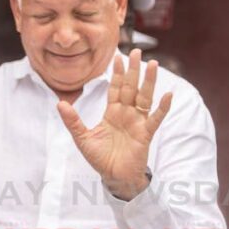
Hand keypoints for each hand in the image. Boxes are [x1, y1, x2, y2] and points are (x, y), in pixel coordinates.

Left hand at [57, 50, 172, 199]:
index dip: (117, 73)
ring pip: (145, 97)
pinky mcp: (146, 133)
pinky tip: (167, 94)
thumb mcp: (82, 137)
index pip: (116, 89)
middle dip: (134, 70)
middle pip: (131, 88)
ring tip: (153, 64)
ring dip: (149, 82)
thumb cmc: (100, 157)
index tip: (118, 56)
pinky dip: (162, 107)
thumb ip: (72, 120)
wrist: (113, 176)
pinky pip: (155, 118)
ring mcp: (138, 122)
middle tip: (138, 51)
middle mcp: (127, 114)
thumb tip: (60, 103)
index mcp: (112, 113)